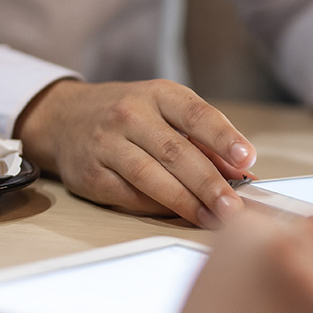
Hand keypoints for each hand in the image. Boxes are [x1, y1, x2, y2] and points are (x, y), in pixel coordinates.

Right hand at [14, 78, 256, 225]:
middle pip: (176, 152)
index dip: (223, 137)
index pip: (196, 114)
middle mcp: (131, 115)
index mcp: (159, 94)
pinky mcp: (91, 174)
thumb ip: (203, 140)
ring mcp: (107, 144)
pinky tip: (181, 216)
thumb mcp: (167, 111)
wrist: (65, 117)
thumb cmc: (131, 115)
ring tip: (214, 218)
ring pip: (151, 176)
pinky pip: (129, 195)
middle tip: (234, 207)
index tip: (246, 159)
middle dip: (209, 182)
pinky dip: (158, 208)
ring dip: (186, 202)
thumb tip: (243, 174)